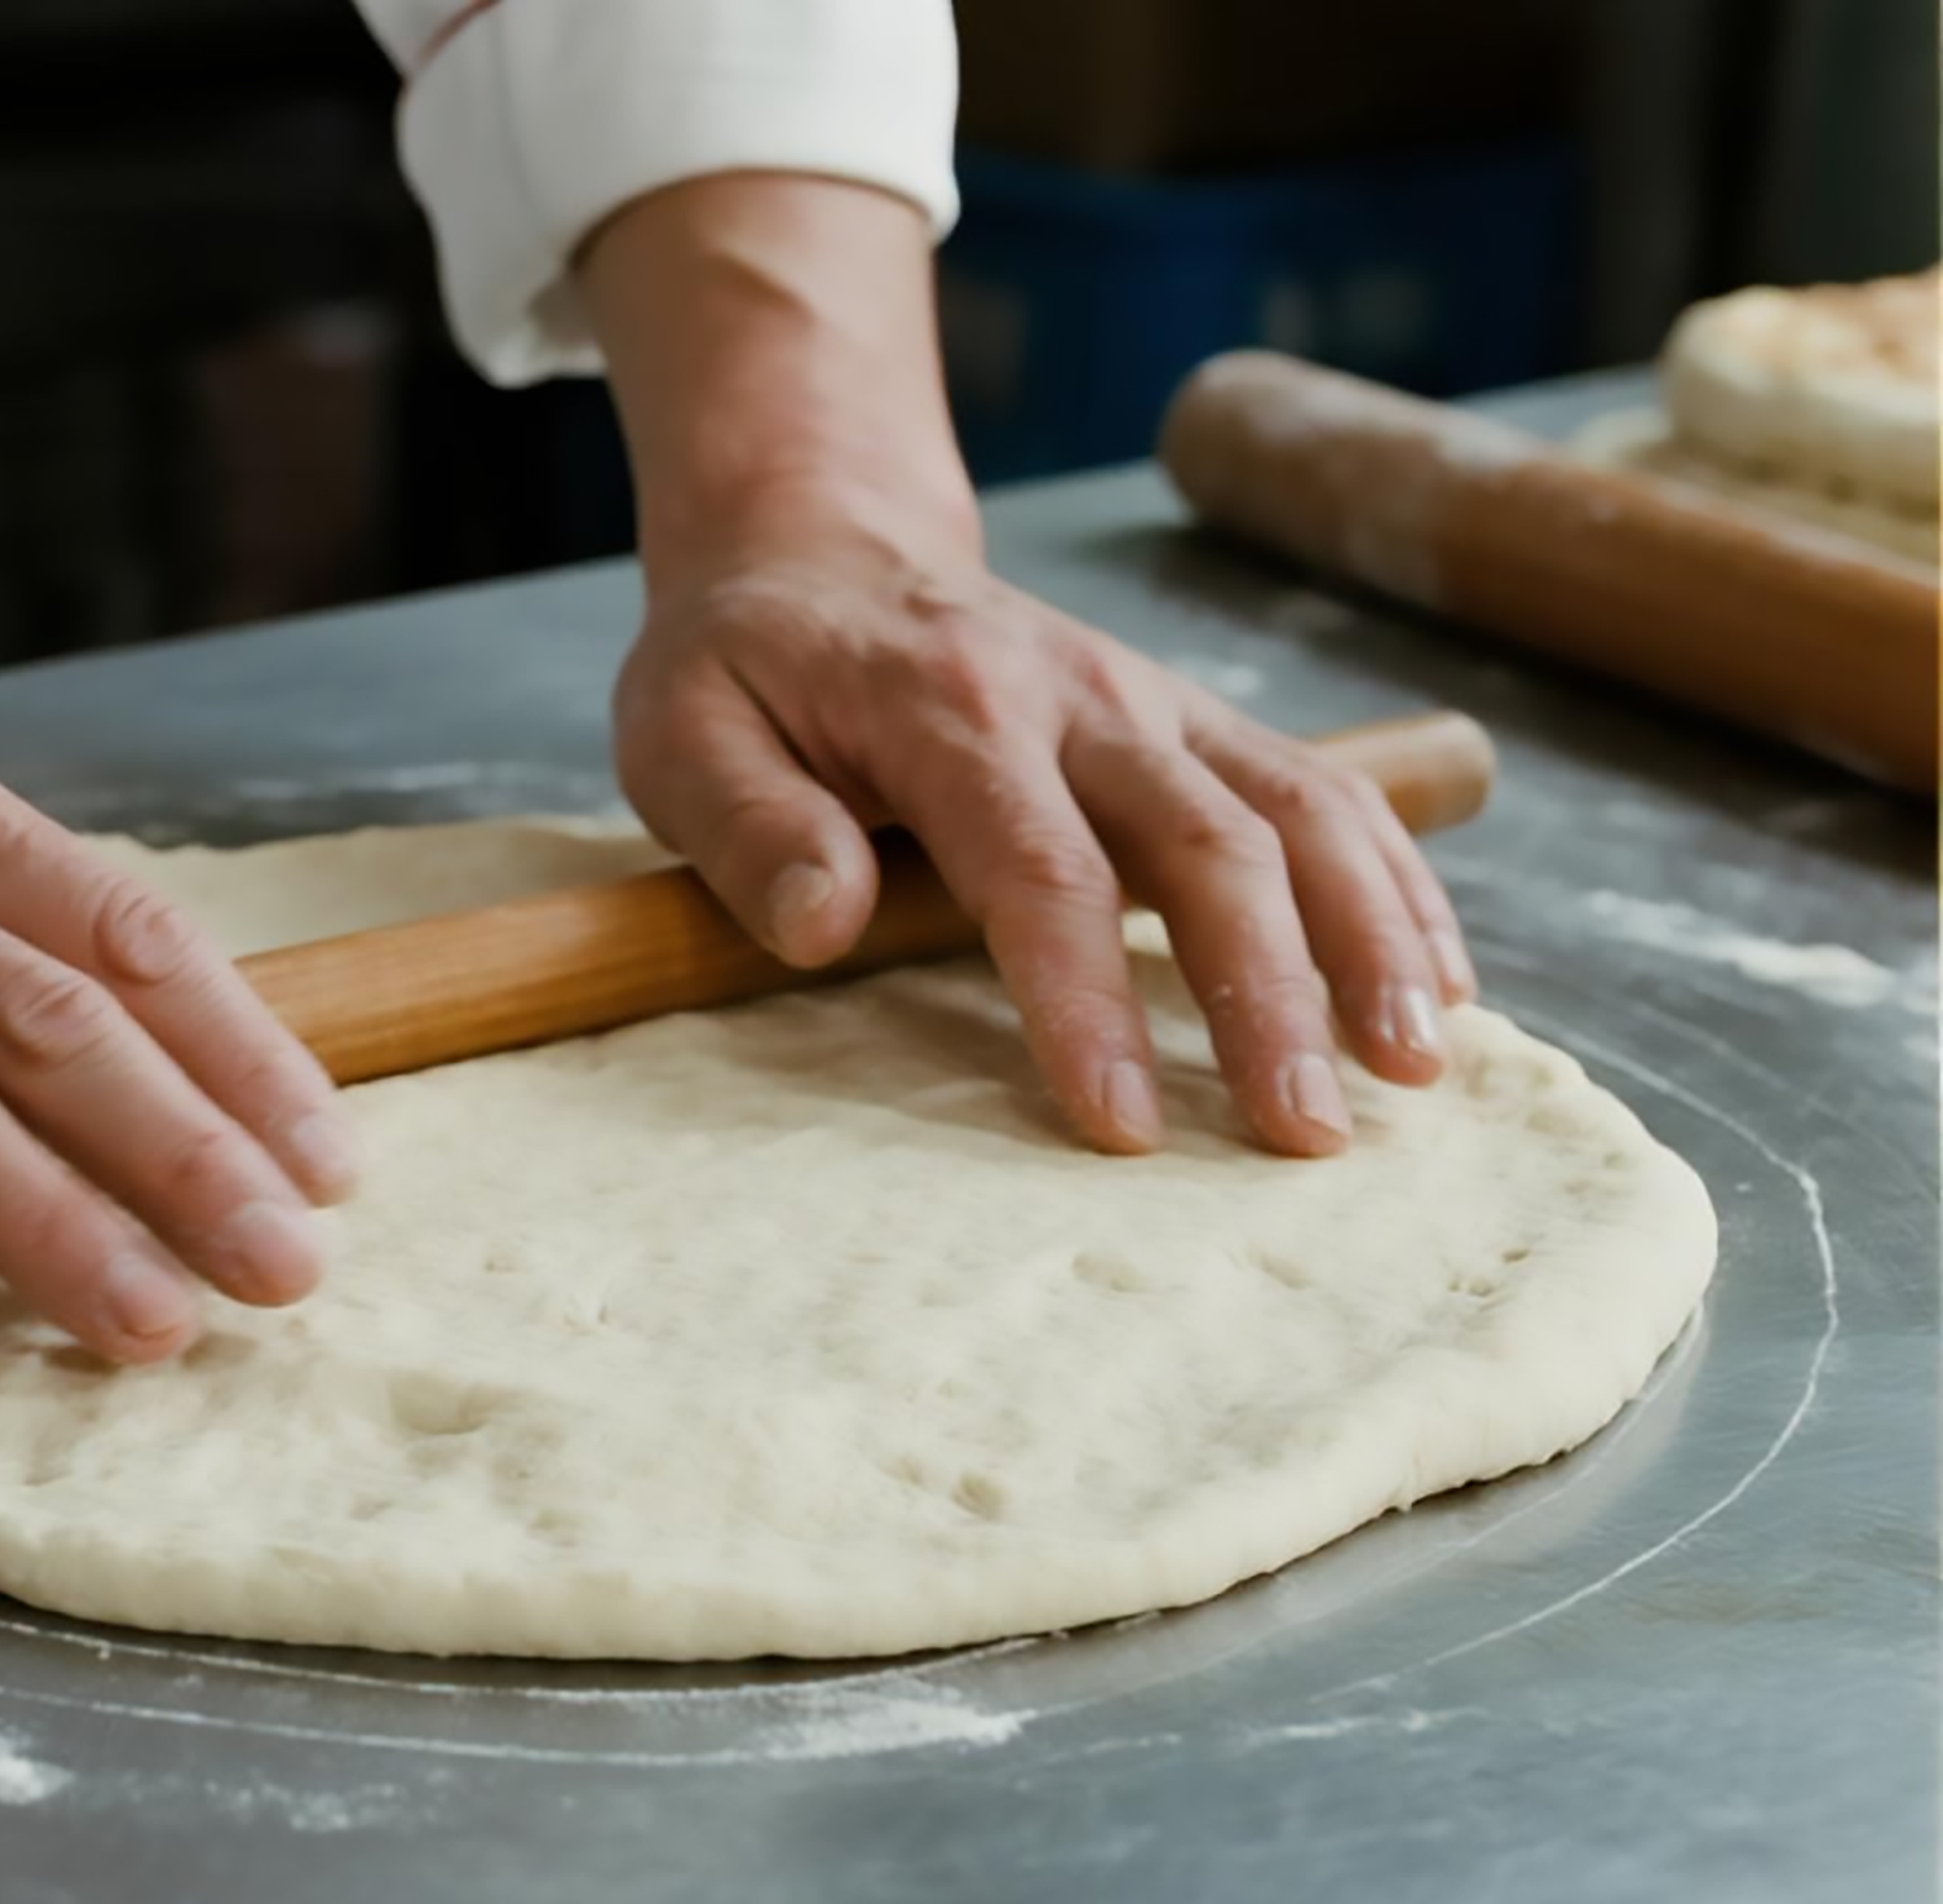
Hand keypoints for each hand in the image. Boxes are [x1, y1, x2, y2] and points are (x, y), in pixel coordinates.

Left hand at [614, 524, 1474, 1155]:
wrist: (819, 549)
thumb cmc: (745, 668)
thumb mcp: (682, 731)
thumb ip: (747, 827)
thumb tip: (823, 925)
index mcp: (949, 710)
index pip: (1038, 867)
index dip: (1086, 999)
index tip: (1121, 1123)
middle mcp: (1079, 697)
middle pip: (1208, 845)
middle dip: (1270, 993)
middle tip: (1305, 1135)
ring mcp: (1156, 705)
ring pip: (1302, 808)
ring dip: (1372, 938)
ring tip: (1415, 1071)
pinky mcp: (1197, 725)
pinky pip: (1326, 793)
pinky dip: (1395, 885)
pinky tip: (1439, 989)